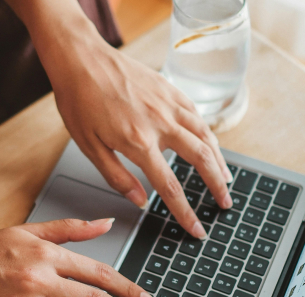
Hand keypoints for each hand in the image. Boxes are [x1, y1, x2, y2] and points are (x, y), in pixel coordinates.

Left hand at [40, 28, 232, 238]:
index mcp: (139, 143)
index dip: (186, 212)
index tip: (197, 229)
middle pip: (201, 160)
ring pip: (206, 136)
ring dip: (219, 160)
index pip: (171, 187)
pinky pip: (197, 115)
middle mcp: (161, 123)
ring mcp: (169, 104)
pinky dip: (208, 133)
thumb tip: (140, 201)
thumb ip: (117, 177)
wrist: (80, 58)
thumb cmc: (80, 102)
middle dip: (216, 186)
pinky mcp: (170, 89)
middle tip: (225, 204)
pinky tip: (210, 143)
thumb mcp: (90, 147)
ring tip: (225, 178)